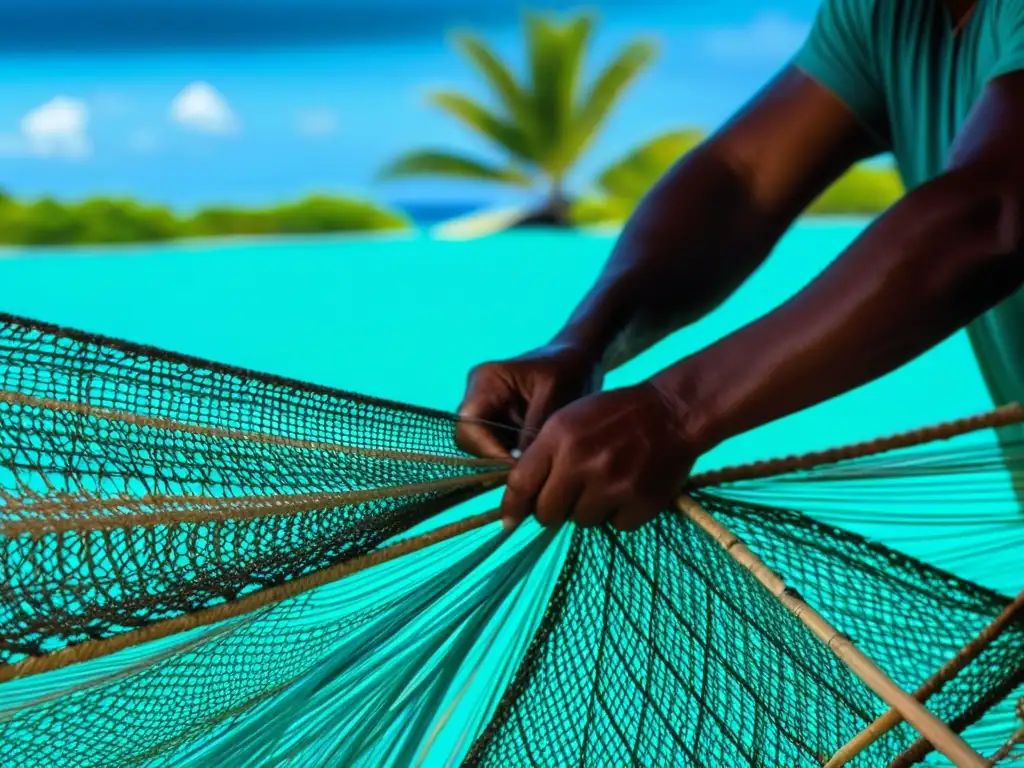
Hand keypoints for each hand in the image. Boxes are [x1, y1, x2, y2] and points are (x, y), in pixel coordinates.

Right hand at [455, 343, 603, 458]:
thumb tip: (519, 468)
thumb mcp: (554, 396)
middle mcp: (477, 394)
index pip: (469, 426)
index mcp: (486, 381)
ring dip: (503, 458)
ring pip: (480, 447)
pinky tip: (532, 458)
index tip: (517, 468)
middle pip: (469, 439)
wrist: (578, 358)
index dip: (488, 451)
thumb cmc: (568, 369)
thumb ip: (533, 429)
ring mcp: (485, 408)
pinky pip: (495, 446)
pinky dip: (511, 455)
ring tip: (532, 465)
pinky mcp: (497, 421)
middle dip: (495, 457)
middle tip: (526, 471)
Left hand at [500, 380, 702, 531]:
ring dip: (589, 509)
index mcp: (560, 437)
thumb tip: (519, 502)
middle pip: (547, 513)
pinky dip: (619, 513)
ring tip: (606, 482)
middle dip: (554, 509)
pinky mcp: (640, 502)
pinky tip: (628, 488)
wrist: (672, 412)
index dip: (511, 507)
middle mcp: (582, 462)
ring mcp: (612, 484)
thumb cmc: (614, 415)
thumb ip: (542, 455)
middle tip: (571, 493)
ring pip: (581, 521)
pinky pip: (615, 525)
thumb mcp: (569, 421)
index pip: (520, 484)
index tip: (509, 521)